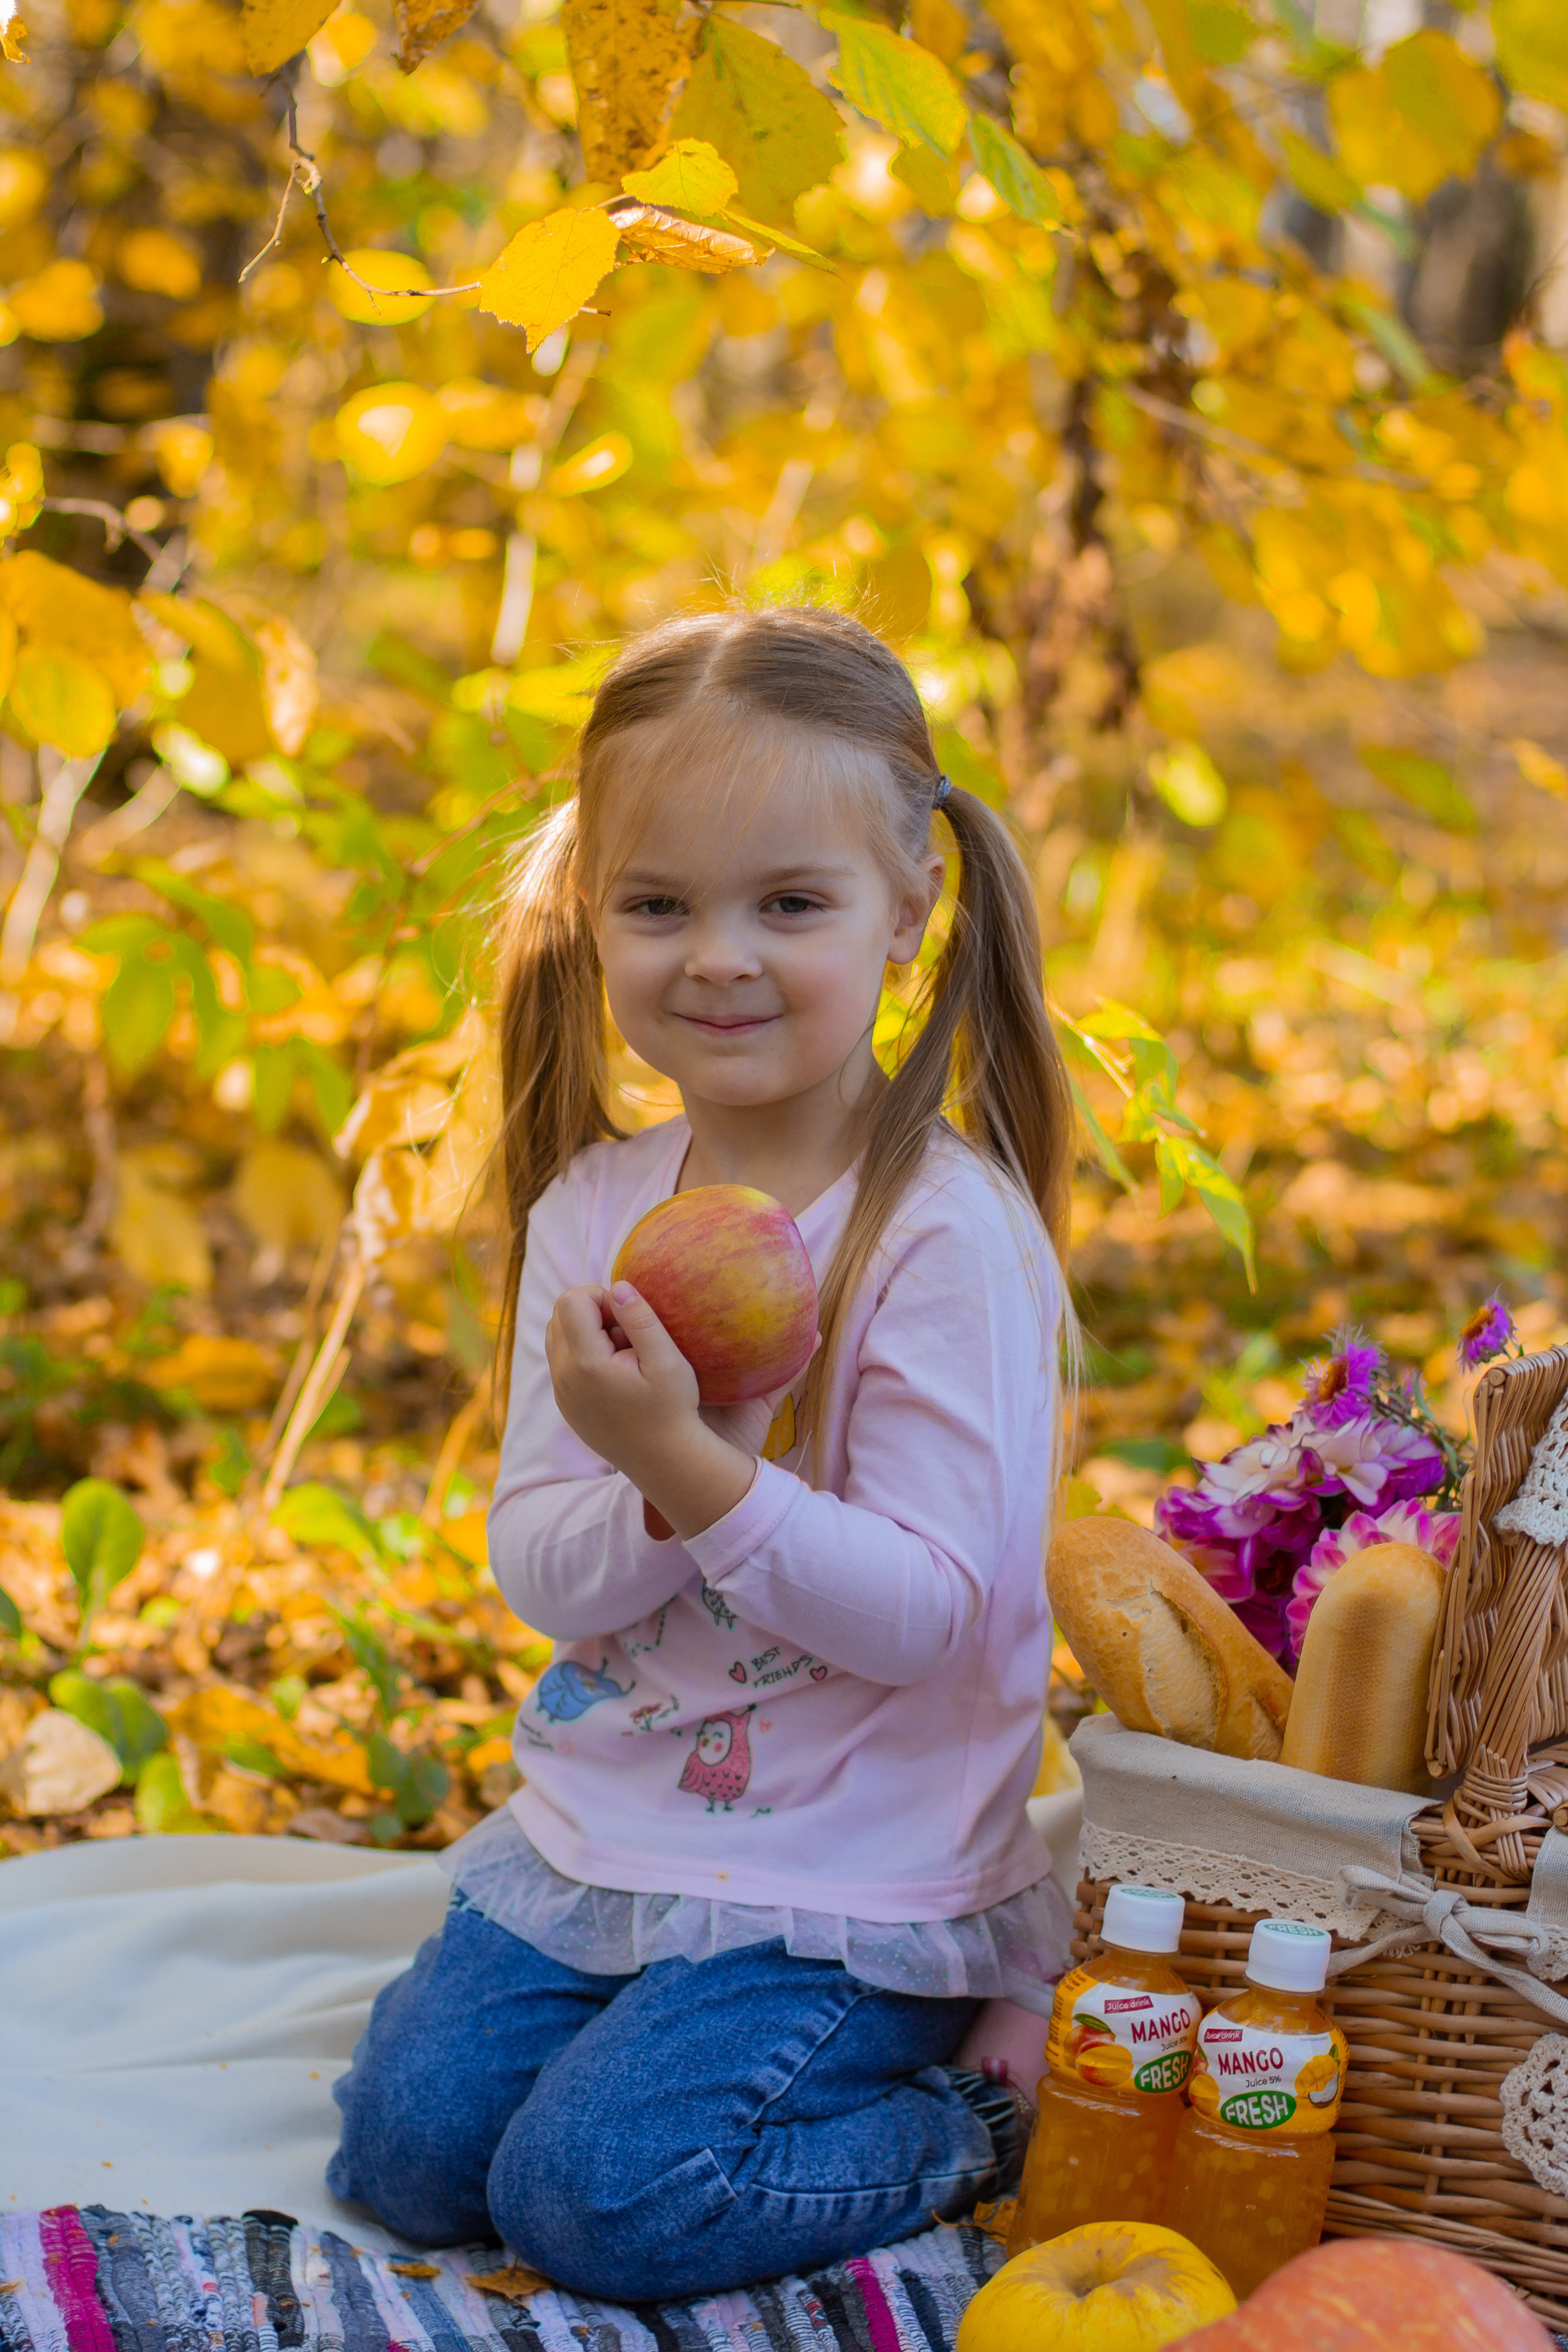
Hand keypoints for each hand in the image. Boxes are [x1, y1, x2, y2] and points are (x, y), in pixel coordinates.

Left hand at [545, 1282, 757, 1540]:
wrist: (664, 1462)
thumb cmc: (671, 1409)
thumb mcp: (667, 1361)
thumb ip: (641, 1319)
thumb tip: (618, 1286)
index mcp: (585, 1363)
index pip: (571, 1300)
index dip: (602, 1298)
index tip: (629, 1320)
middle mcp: (563, 1377)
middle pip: (559, 1314)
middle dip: (592, 1312)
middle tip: (627, 1336)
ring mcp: (560, 1392)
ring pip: (557, 1335)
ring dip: (587, 1332)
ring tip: (622, 1354)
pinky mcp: (565, 1403)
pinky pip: (562, 1360)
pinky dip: (584, 1354)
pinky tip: (615, 1374)